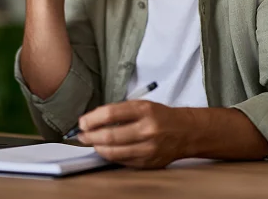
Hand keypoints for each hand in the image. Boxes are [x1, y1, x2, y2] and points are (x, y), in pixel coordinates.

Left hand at [76, 101, 192, 168]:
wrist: (186, 132)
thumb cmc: (161, 116)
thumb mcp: (143, 105)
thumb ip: (119, 111)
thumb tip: (93, 120)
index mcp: (145, 110)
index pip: (110, 114)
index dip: (92, 119)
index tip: (82, 122)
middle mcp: (147, 130)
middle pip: (109, 136)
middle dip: (90, 136)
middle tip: (81, 135)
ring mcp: (148, 149)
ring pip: (113, 152)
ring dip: (97, 148)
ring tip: (92, 143)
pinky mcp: (148, 163)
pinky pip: (122, 161)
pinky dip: (110, 156)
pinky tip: (106, 150)